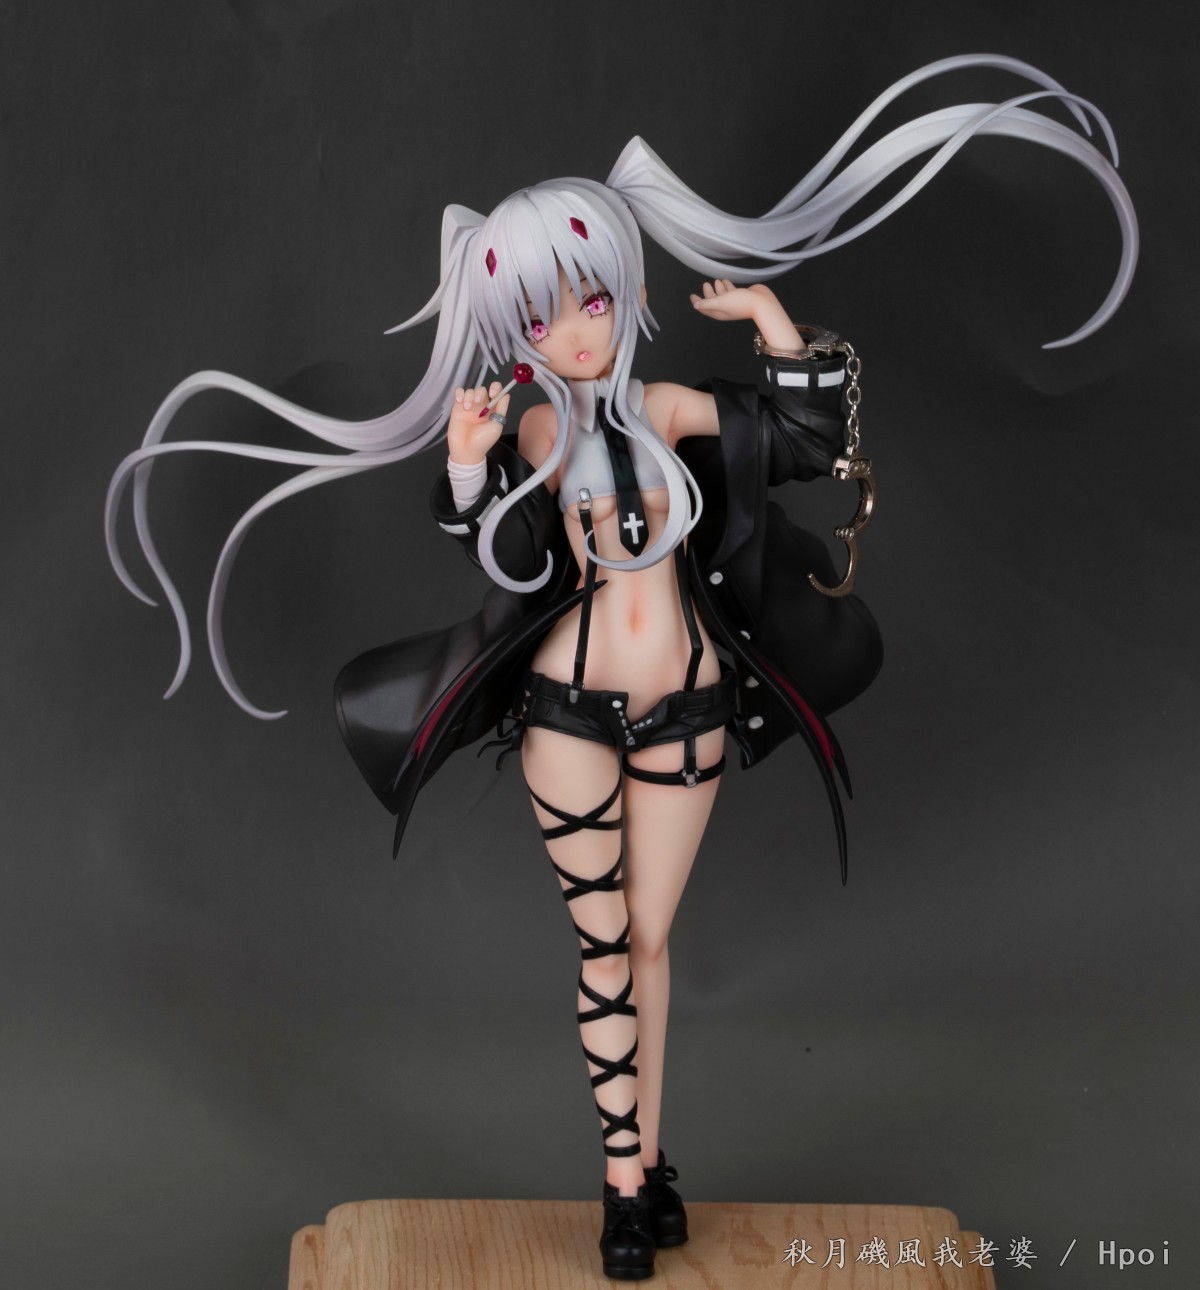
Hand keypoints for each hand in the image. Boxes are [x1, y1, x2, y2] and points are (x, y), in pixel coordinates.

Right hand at [447, 382, 510, 464]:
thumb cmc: (483, 441)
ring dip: (469, 396)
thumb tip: (506, 394)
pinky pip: (459, 393)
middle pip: (481, 389)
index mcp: (492, 409)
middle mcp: (481, 406)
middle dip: (480, 393)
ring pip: (470, 391)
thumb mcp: (496, 426)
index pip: (496, 392)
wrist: (466, 450)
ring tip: (467, 408)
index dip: (495, 388)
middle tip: (478, 402)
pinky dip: (460, 393)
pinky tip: (460, 402)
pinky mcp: (458, 407)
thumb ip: (501, 409)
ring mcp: (469, 406)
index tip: (492, 393)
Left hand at [690, 280, 805, 351]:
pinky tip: (725, 280)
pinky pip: (731, 291)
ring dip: (718, 289)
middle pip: (713, 301)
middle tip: (705, 284)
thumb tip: (695, 306)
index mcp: (719, 312)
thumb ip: (707, 303)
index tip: (692, 295)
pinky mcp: (741, 296)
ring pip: (722, 296)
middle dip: (708, 293)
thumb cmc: (740, 303)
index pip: (704, 307)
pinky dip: (727, 286)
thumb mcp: (720, 303)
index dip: (697, 302)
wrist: (761, 303)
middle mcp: (725, 309)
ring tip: (715, 280)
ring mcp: (733, 303)